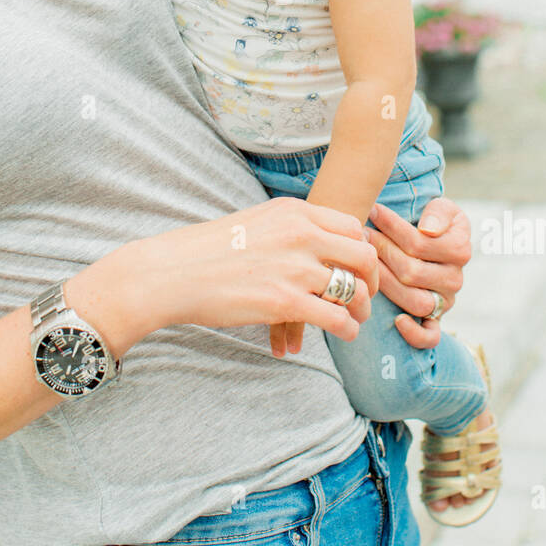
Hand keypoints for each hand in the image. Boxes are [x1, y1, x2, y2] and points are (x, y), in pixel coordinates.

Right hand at [136, 197, 379, 351]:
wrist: (174, 272)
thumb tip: (315, 243)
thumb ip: (290, 228)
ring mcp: (296, 268)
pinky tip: (342, 333)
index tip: (359, 269)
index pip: (352, 228)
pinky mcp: (287, 302)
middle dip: (371, 279)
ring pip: (354, 290)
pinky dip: (347, 329)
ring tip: (354, 319)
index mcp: (295, 212)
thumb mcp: (257, 221)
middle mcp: (302, 235)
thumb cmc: (209, 250)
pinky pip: (337, 319)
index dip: (362, 251)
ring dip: (361, 309)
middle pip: (363, 256)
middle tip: (365, 296)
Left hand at [365, 197, 471, 348]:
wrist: (435, 243)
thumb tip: (428, 230)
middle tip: (362, 235)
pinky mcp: (436, 321)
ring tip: (365, 264)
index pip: (420, 243)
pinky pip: (430, 336)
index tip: (374, 212)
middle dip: (381, 251)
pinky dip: (414, 334)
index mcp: (460, 250)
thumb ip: (439, 212)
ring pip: (415, 301)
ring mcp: (445, 302)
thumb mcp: (443, 208)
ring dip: (385, 283)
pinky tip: (397, 321)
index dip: (393, 227)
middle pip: (411, 271)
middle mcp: (455, 279)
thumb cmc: (433, 222)